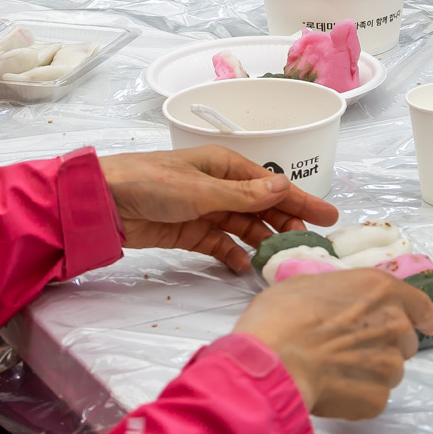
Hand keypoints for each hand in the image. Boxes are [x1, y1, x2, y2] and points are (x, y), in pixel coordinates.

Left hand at [100, 146, 340, 271]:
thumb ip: (244, 195)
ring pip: (243, 227)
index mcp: (225, 166)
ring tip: (280, 258)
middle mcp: (219, 187)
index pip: (272, 185)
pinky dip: (232, 255)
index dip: (301, 201)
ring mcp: (205, 211)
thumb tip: (283, 186)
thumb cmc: (152, 184)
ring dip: (261, 241)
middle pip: (262, 207)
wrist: (103, 203)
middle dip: (286, 223)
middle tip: (308, 244)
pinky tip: (244, 266)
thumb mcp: (201, 189)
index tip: (329, 217)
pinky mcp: (190, 233)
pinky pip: (220, 245)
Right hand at [235, 268, 432, 418]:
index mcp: (381, 290)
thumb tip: (337, 302)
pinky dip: (355, 398)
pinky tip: (329, 391)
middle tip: (347, 349)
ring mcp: (390, 364)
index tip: (428, 326)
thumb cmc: (281, 317)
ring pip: (388, 372)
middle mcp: (395, 325)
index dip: (426, 318)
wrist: (272, 362)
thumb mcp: (307, 285)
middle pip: (404, 341)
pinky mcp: (378, 398)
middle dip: (383, 346)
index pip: (423, 307)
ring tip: (333, 372)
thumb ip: (338, 293)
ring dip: (369, 373)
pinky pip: (372, 398)